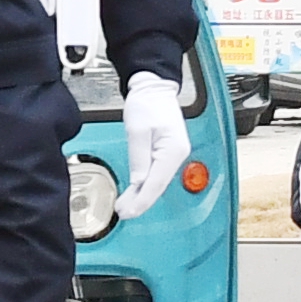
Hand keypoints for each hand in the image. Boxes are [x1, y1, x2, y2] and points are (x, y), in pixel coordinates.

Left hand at [115, 71, 189, 219]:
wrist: (153, 88)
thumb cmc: (147, 103)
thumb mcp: (138, 130)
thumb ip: (138, 157)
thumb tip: (138, 181)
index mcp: (173, 149)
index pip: (156, 182)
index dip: (142, 200)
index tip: (129, 212)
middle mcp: (177, 155)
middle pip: (158, 186)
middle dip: (140, 202)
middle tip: (123, 213)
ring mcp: (173, 155)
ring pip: (157, 182)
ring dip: (142, 195)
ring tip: (125, 207)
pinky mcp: (166, 153)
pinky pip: (156, 174)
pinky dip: (145, 185)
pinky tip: (135, 192)